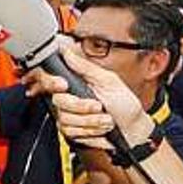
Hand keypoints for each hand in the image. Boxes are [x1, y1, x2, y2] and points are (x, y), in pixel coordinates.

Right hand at [27, 47, 151, 148]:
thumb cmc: (124, 104)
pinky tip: (101, 128)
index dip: (51, 81)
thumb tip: (66, 51)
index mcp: (74, 82)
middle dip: (82, 106)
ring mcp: (68, 115)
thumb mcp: (108, 80)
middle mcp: (68, 98)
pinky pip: (71, 132)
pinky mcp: (70, 131)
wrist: (132, 129)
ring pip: (65, 118)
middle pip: (58, 100)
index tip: (64, 85)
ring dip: (91, 121)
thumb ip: (85, 67)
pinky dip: (90, 131)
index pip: (50, 78)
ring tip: (106, 119)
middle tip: (99, 106)